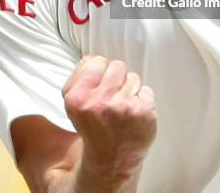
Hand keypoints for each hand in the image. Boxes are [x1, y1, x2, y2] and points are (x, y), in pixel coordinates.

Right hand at [62, 56, 156, 182]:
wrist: (111, 160)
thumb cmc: (93, 126)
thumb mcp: (73, 102)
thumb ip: (79, 76)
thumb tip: (92, 58)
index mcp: (78, 98)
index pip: (96, 61)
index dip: (99, 72)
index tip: (98, 88)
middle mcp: (99, 102)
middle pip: (117, 66)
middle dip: (116, 79)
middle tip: (112, 99)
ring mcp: (123, 107)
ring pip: (133, 77)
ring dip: (129, 90)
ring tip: (122, 109)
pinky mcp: (142, 112)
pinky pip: (146, 90)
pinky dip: (142, 100)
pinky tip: (134, 115)